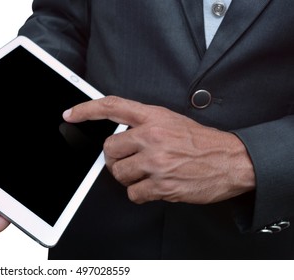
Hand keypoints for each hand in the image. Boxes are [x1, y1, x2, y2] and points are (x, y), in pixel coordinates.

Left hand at [63, 96, 254, 203]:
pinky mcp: (162, 185)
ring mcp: (156, 162)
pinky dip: (141, 193)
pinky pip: (133, 193)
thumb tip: (118, 134)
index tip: (70, 114)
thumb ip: (143, 124)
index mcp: (153, 117)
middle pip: (109, 149)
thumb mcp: (171, 121)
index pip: (112, 106)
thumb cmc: (200, 142)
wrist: (231, 161)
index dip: (86, 109)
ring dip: (129, 177)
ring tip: (148, 173)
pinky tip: (156, 185)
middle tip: (131, 160)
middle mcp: (152, 137)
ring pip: (119, 173)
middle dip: (116, 158)